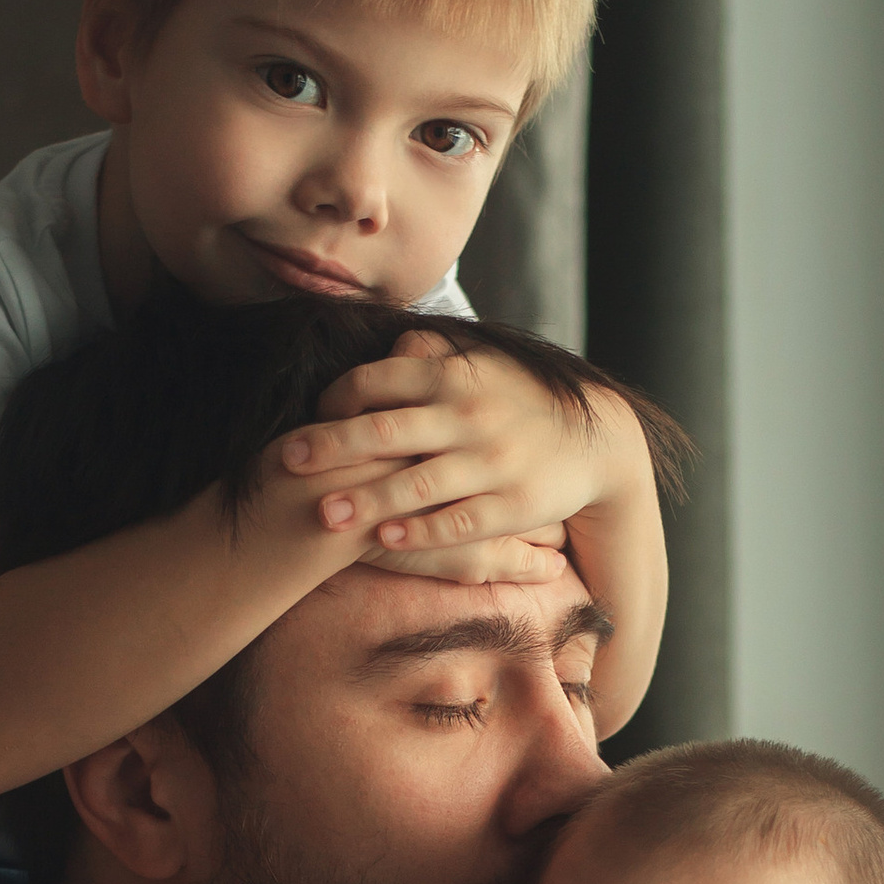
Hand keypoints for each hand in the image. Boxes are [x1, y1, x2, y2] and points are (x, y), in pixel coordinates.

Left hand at [274, 332, 640, 555]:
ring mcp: (491, 462)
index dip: (334, 401)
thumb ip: (432, 354)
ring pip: (417, 482)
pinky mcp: (513, 504)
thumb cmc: (521, 404)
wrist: (598, 442)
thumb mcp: (482, 366)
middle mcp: (468, 415)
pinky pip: (459, 521)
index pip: (378, 381)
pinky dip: (420, 530)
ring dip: (366, 500)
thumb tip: (385, 343)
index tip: (306, 421)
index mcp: (453, 375)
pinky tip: (383, 540)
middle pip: (386, 430)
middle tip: (285, 462)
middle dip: (331, 447)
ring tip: (323, 516)